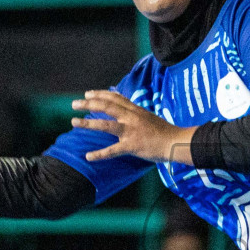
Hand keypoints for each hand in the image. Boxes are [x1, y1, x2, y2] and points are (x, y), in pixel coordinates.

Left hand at [72, 90, 195, 163]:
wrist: (176, 142)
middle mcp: (131, 117)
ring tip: (73, 122)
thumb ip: (136, 113)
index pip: (114, 97)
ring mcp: (131, 131)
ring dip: (87, 123)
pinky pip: (112, 151)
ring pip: (105, 125)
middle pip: (106, 106)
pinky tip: (88, 156)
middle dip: (88, 104)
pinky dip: (99, 154)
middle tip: (75, 103)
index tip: (88, 93)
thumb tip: (126, 109)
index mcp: (135, 110)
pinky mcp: (132, 146)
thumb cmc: (164, 132)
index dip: (99, 94)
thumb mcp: (149, 116)